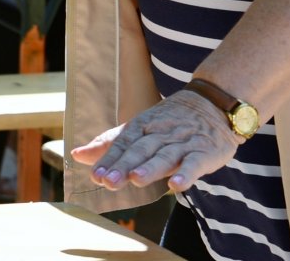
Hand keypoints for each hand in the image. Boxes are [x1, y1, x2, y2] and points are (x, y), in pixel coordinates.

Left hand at [72, 89, 237, 192]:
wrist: (213, 104)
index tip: (95, 175)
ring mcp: (183, 143)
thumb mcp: (139, 129)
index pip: (122, 144)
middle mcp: (160, 134)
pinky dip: (186, 174)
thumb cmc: (169, 122)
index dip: (109, 160)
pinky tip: (176, 185)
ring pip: (164, 156)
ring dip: (150, 168)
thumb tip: (76, 155)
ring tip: (135, 179)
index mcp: (142, 127)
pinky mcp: (205, 153)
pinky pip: (195, 164)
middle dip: (123, 166)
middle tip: (107, 181)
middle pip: (140, 150)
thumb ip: (110, 144)